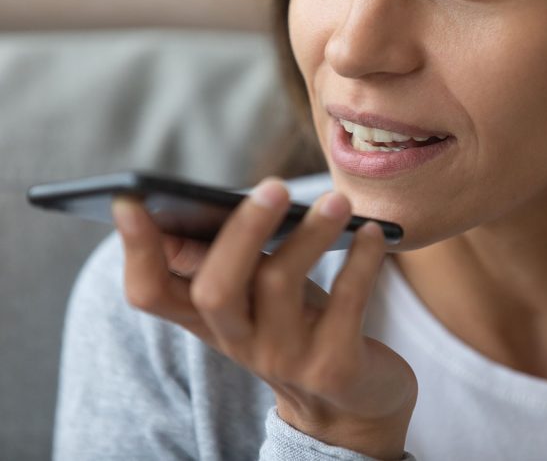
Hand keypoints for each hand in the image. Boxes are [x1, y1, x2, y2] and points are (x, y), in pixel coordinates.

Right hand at [112, 178, 417, 459]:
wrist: (347, 403)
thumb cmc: (297, 327)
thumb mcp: (254, 299)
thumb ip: (222, 261)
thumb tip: (184, 207)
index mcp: (209, 320)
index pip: (150, 293)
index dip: (136, 250)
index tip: (130, 200)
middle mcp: (238, 342)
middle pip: (216, 289)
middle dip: (242, 232)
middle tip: (275, 185)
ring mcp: (285, 359)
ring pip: (281, 285)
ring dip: (311, 235)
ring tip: (337, 202)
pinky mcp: (334, 367)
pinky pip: (347, 303)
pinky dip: (361, 262)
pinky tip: (372, 235)